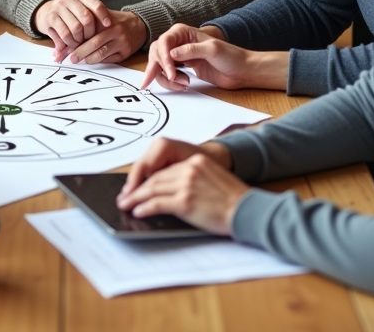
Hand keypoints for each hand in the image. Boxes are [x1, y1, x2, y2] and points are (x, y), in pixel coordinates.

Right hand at [32, 0, 112, 58]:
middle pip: (87, 18)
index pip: (96, 4)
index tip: (108, 24)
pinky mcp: (50, 18)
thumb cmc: (69, 12)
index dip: (104, 15)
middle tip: (89, 39)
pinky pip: (65, 34)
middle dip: (90, 32)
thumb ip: (92, 14)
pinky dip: (70, 42)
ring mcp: (58, 7)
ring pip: (76, 28)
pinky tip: (71, 44)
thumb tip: (110, 24)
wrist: (45, 10)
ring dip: (80, 40)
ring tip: (80, 43)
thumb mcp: (80, 8)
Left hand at [66, 9, 147, 64]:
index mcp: (105, 19)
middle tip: (70, 59)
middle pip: (94, 43)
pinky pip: (110, 60)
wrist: (138, 24)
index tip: (64, 49)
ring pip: (101, 53)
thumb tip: (63, 43)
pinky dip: (99, 61)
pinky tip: (92, 61)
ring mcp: (122, 41)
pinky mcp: (126, 51)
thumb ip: (84, 27)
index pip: (86, 30)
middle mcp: (115, 29)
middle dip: (80, 52)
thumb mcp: (99, 18)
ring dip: (88, 59)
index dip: (74, 41)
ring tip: (80, 61)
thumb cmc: (113, 22)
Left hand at [116, 139, 243, 235]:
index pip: (165, 170)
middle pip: (155, 178)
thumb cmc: (233, 200)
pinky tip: (138, 212)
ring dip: (136, 199)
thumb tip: (167, 192)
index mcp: (196, 162)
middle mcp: (189, 169)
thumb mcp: (212, 180)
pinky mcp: (185, 201)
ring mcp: (186, 185)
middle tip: (125, 197)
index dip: (148, 179)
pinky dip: (144, 208)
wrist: (248, 210)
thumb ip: (191, 179)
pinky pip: (157, 204)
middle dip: (138, 189)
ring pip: (152, 190)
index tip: (137, 186)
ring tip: (126, 205)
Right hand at [142, 24, 287, 90]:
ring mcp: (180, 56)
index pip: (164, 42)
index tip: (170, 72)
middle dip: (156, 68)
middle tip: (157, 81)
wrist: (241, 71)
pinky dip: (171, 82)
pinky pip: (167, 75)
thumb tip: (171, 54)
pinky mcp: (182, 68)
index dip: (163, 57)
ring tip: (184, 83)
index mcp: (184, 32)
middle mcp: (179, 43)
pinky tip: (183, 84)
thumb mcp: (212, 50)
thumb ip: (191, 50)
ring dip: (166, 78)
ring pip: (160, 66)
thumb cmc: (231, 56)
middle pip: (156, 53)